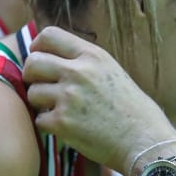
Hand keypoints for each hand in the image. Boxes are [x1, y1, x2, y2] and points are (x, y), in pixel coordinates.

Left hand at [25, 27, 175, 172]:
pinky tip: (65, 128)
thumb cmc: (131, 110)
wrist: (144, 141)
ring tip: (58, 111)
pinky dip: (48, 126)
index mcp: (92, 55)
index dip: (38, 47)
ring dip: (40, 104)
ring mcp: (69, 97)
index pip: (49, 35)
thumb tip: (52, 58)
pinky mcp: (63, 122)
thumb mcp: (111, 72)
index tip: (39, 58)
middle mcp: (79, 72)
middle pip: (33, 62)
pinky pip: (39, 120)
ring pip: (32, 92)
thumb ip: (84, 62)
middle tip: (41, 87)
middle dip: (31, 76)